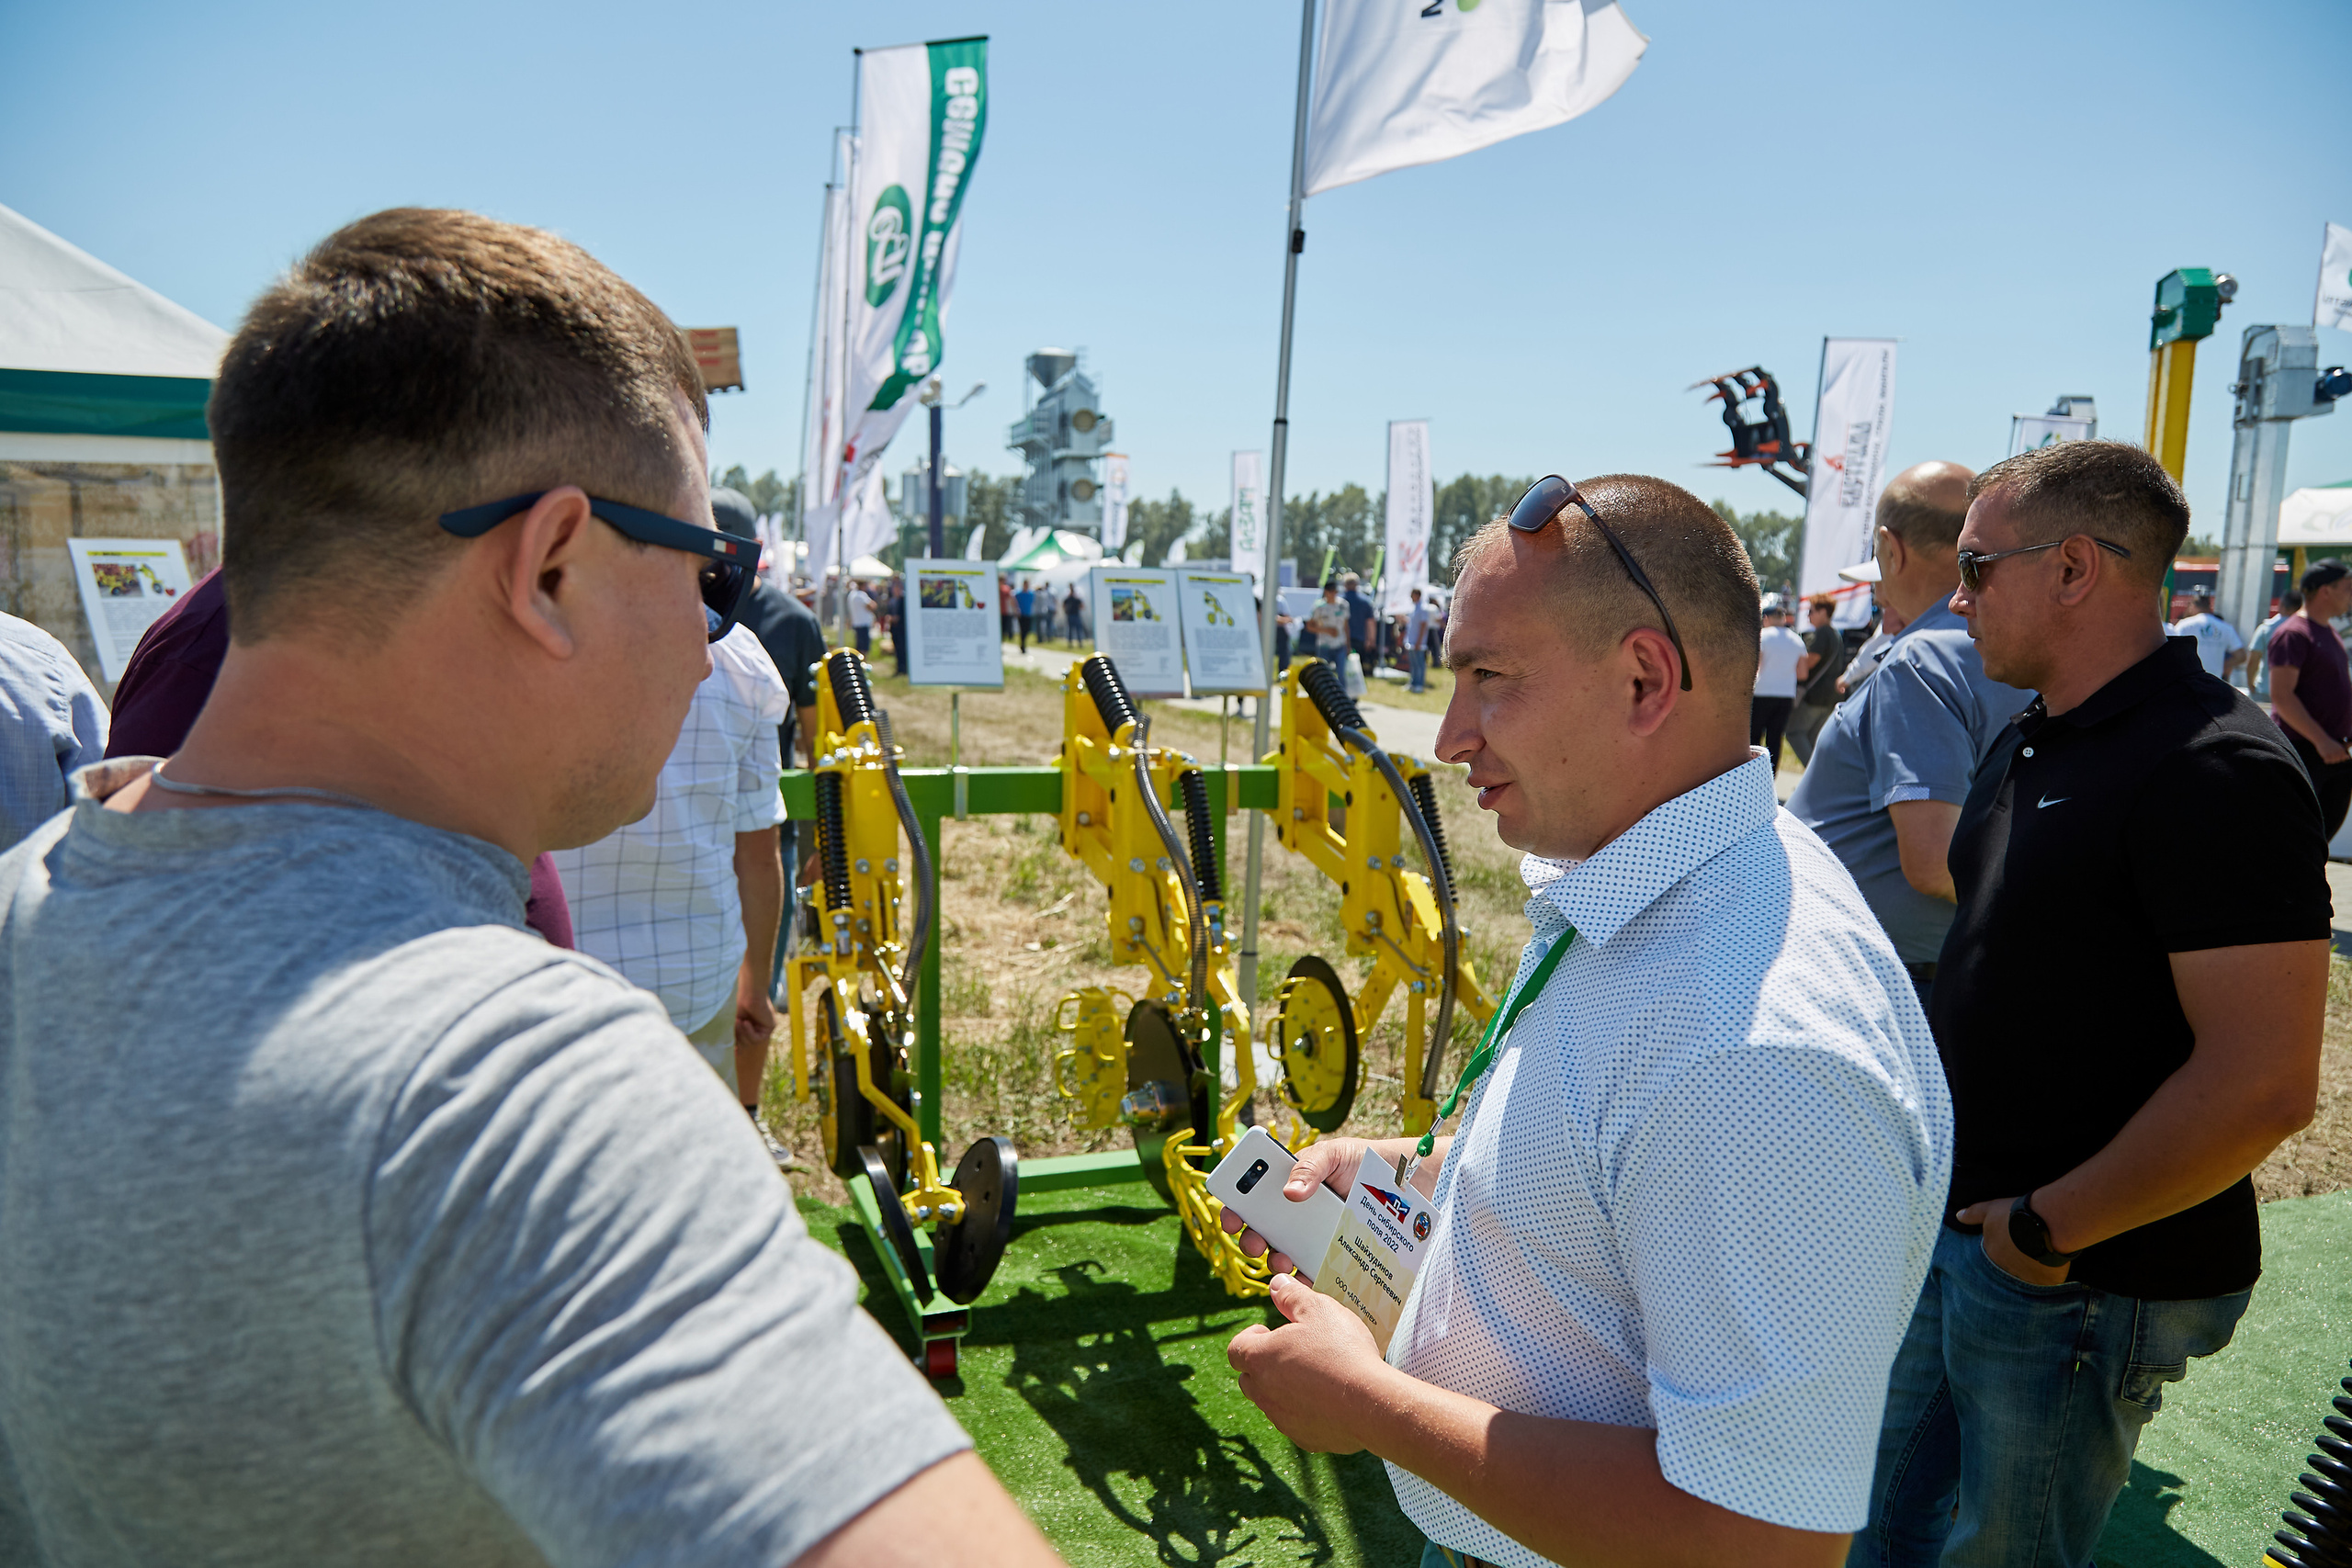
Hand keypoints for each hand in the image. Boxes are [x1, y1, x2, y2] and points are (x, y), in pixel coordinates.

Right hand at [736, 970, 775, 1052]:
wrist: (749, 994)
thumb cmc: (739, 1006)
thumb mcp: (734, 1024)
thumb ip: (735, 1036)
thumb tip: (735, 1052)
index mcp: (750, 1028)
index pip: (744, 1042)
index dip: (738, 1048)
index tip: (733, 1052)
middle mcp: (758, 1029)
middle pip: (746, 1044)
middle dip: (738, 1036)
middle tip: (734, 1024)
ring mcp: (765, 1028)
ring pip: (751, 1042)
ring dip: (743, 1033)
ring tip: (739, 1021)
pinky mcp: (771, 1027)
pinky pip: (758, 1038)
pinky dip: (750, 1032)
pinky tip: (746, 1023)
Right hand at [1217, 1136, 1366, 1277]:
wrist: (1395, 1182)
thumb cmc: (1358, 1160)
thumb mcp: (1332, 1154)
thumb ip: (1310, 1167)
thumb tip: (1290, 1192)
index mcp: (1285, 1182)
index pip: (1251, 1197)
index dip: (1235, 1209)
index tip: (1231, 1219)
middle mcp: (1291, 1211)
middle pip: (1260, 1229)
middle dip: (1251, 1239)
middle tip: (1255, 1243)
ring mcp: (1308, 1233)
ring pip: (1281, 1251)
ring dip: (1274, 1260)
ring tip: (1283, 1262)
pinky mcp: (1327, 1251)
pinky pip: (1310, 1268)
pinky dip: (1304, 1277)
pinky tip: (1306, 1280)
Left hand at [1226, 1272, 1383, 1452]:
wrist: (1370, 1403)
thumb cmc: (1341, 1351)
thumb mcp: (1318, 1309)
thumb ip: (1292, 1295)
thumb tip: (1276, 1284)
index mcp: (1260, 1359)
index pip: (1236, 1349)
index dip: (1249, 1338)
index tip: (1268, 1331)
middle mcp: (1264, 1392)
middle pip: (1249, 1378)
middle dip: (1263, 1364)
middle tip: (1291, 1352)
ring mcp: (1282, 1419)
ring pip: (1271, 1401)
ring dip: (1284, 1387)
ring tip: (1315, 1373)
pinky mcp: (1304, 1438)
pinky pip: (1296, 1421)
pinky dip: (1305, 1410)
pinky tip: (1330, 1399)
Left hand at [1955, 1197, 2071, 1285]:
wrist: (2045, 1222)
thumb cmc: (2016, 1214)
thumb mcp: (1991, 1209)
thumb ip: (1974, 1214)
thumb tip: (1959, 1216)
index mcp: (1991, 1253)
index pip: (1994, 1257)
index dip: (2004, 1251)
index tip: (2012, 1245)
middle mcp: (2004, 1269)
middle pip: (2008, 1270)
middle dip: (2015, 1263)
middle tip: (2026, 1252)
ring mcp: (2024, 1278)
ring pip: (2025, 1278)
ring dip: (2030, 1271)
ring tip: (2039, 1258)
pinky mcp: (2043, 1283)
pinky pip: (2044, 1284)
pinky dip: (2047, 1277)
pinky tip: (2051, 1267)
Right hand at [2325, 738, 2350, 765]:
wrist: (2322, 739)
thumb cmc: (2330, 743)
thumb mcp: (2338, 747)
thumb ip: (2343, 753)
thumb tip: (2348, 758)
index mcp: (2342, 750)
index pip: (2342, 759)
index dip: (2338, 758)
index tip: (2334, 753)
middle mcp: (2338, 752)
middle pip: (2337, 761)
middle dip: (2333, 759)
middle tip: (2329, 753)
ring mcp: (2332, 754)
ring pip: (2332, 762)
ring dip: (2329, 759)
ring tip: (2327, 754)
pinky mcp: (2327, 755)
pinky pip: (2327, 762)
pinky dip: (2325, 760)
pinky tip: (2324, 755)